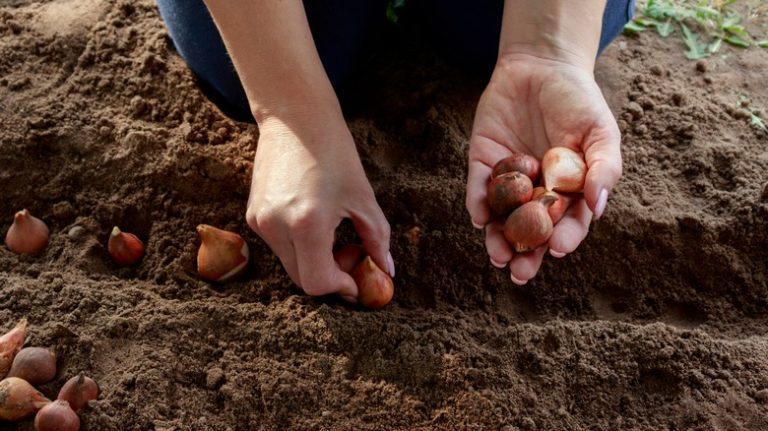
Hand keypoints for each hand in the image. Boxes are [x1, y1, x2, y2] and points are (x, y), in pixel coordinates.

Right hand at [245, 111, 392, 298]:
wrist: (295, 117)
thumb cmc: (334, 152)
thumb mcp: (363, 197)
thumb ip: (376, 239)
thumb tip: (386, 271)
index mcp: (306, 224)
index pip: (317, 283)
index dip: (341, 287)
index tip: (358, 279)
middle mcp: (276, 227)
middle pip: (302, 280)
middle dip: (330, 276)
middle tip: (351, 254)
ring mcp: (259, 222)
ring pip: (291, 264)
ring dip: (315, 261)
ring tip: (334, 233)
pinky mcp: (253, 216)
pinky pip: (279, 246)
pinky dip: (300, 246)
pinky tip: (313, 220)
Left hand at [465, 54, 621, 284]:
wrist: (541, 66)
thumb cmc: (578, 101)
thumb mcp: (600, 131)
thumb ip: (603, 167)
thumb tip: (599, 207)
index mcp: (569, 191)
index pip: (568, 223)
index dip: (564, 238)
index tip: (559, 249)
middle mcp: (537, 192)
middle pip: (531, 231)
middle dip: (527, 254)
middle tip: (520, 273)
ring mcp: (509, 181)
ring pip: (501, 219)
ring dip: (498, 239)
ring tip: (498, 256)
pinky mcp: (482, 164)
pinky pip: (479, 189)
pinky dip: (477, 203)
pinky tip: (478, 218)